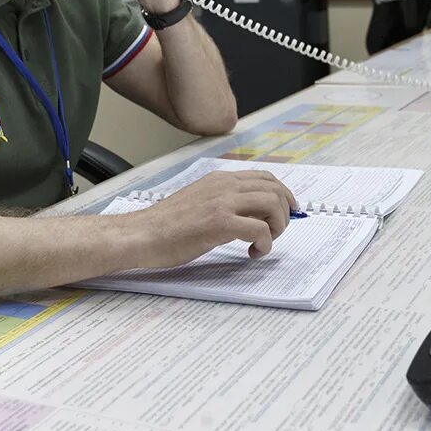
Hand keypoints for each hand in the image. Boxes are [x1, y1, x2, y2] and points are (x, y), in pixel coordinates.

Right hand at [127, 170, 299, 267]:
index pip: (265, 178)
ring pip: (272, 205)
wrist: (142, 235)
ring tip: (264, 242)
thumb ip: (222, 200)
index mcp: (219, 179)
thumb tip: (249, 212)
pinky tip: (252, 253)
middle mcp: (224, 185)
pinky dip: (264, 243)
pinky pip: (260, 229)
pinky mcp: (220, 223)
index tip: (288, 210)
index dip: (283, 194)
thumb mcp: (198, 200)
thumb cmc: (165, 225)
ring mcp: (223, 203)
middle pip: (274, 190)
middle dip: (284, 213)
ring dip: (277, 227)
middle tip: (276, 232)